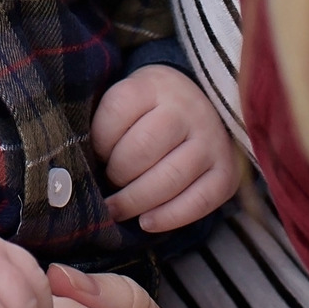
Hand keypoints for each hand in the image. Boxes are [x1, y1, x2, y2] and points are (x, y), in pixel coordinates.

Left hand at [92, 67, 239, 230]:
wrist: (203, 105)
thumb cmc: (151, 111)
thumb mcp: (128, 100)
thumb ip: (106, 124)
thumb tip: (82, 168)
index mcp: (155, 85)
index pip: (116, 112)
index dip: (99, 141)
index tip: (98, 153)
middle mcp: (187, 109)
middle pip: (140, 150)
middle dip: (116, 174)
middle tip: (109, 182)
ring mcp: (211, 141)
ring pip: (168, 179)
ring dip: (135, 201)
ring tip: (117, 208)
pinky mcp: (226, 172)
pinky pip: (198, 202)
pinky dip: (168, 217)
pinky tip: (146, 222)